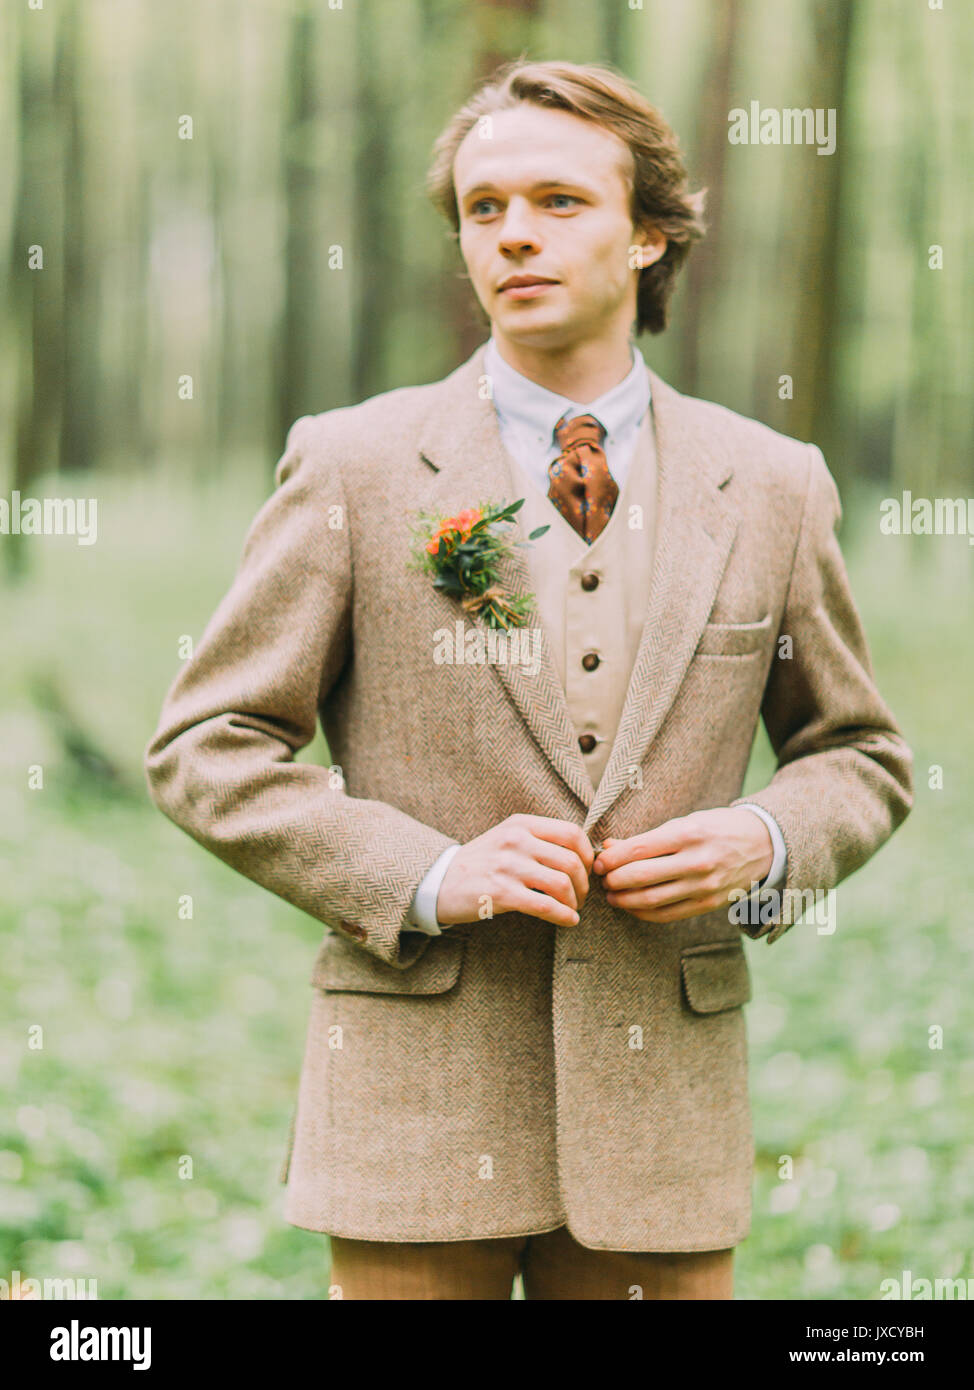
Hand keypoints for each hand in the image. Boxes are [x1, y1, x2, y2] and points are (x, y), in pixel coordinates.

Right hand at [436, 814, 594, 926]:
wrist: (439, 882)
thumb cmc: (481, 862)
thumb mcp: (507, 837)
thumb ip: (538, 840)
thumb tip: (581, 855)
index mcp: (521, 824)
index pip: (571, 833)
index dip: (587, 855)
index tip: (586, 871)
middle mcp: (516, 840)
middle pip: (571, 861)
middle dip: (583, 884)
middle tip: (581, 897)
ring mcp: (507, 866)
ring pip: (562, 884)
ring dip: (575, 902)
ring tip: (572, 910)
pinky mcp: (501, 893)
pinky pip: (545, 906)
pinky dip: (563, 916)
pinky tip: (568, 921)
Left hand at [591, 808, 773, 923]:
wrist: (763, 844)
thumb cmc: (717, 827)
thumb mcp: (685, 822)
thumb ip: (648, 838)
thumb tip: (609, 848)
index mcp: (689, 833)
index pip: (638, 849)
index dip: (611, 859)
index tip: (597, 861)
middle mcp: (697, 861)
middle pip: (641, 876)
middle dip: (614, 880)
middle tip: (601, 879)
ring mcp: (704, 885)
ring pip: (652, 899)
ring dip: (625, 900)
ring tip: (612, 895)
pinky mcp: (709, 903)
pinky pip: (669, 914)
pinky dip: (644, 913)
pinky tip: (632, 906)